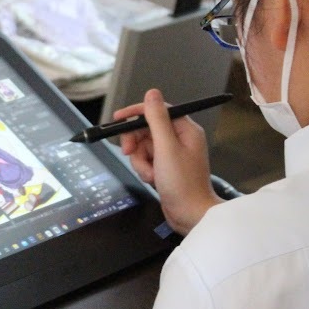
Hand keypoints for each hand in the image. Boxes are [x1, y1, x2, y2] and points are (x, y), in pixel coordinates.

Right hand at [115, 89, 219, 234]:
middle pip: (146, 129)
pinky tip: (153, 179)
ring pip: (143, 146)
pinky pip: (146, 160)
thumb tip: (152, 94)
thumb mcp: (166, 148)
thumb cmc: (183, 184)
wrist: (190, 215)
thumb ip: (157, 119)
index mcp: (185, 129)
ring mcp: (172, 154)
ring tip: (150, 173)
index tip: (118, 118)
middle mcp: (180, 139)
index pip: (157, 110)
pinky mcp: (165, 167)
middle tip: (129, 152)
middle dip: (136, 143)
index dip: (136, 113)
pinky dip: (144, 169)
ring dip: (140, 160)